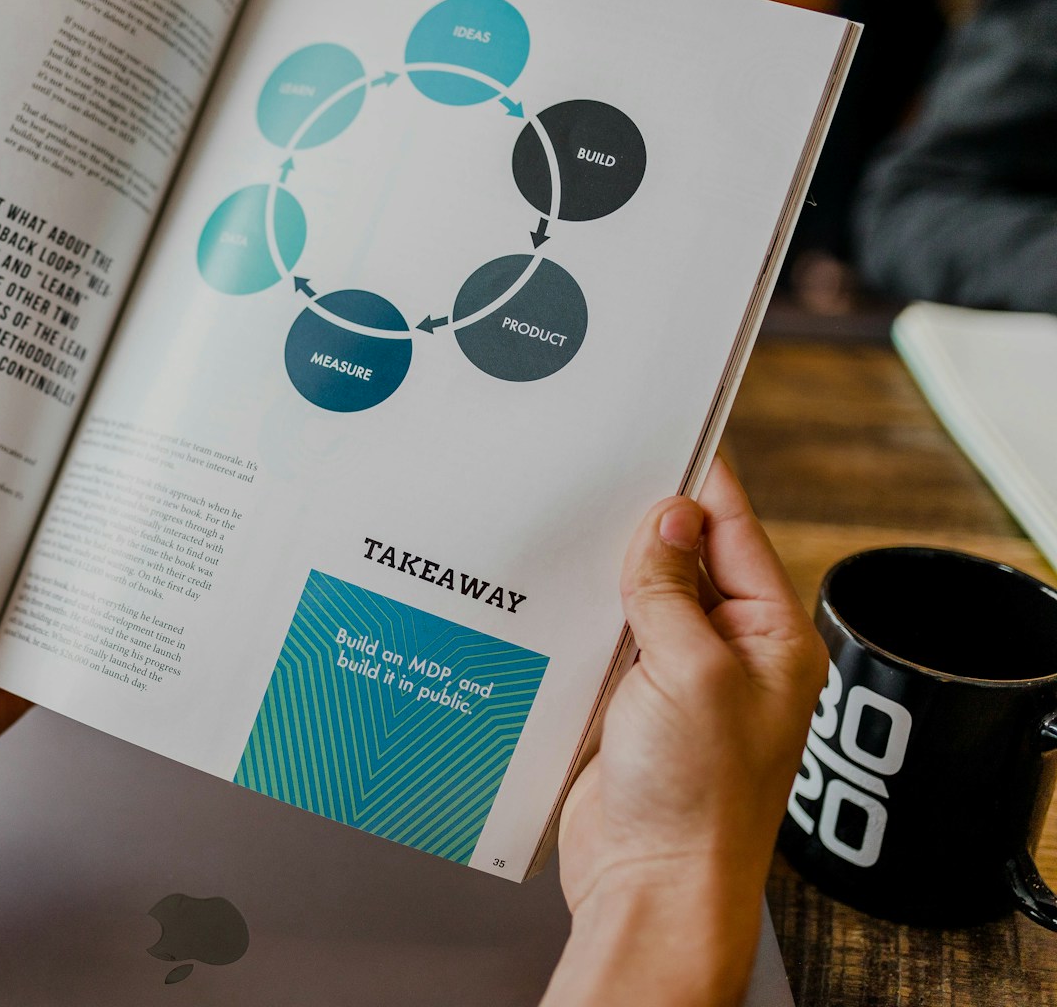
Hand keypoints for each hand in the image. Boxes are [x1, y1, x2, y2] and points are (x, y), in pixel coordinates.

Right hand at [544, 459, 826, 1006]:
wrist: (649, 884)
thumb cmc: (696, 800)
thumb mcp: (692, 672)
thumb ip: (672, 590)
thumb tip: (669, 518)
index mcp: (771, 640)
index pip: (735, 534)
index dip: (698, 482)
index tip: (668, 431)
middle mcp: (727, 654)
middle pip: (681, 561)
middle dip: (638, 523)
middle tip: (592, 471)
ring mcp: (675, 680)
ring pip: (635, 597)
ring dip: (601, 571)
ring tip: (560, 522)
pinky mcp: (627, 705)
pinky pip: (601, 639)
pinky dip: (576, 614)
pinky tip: (545, 590)